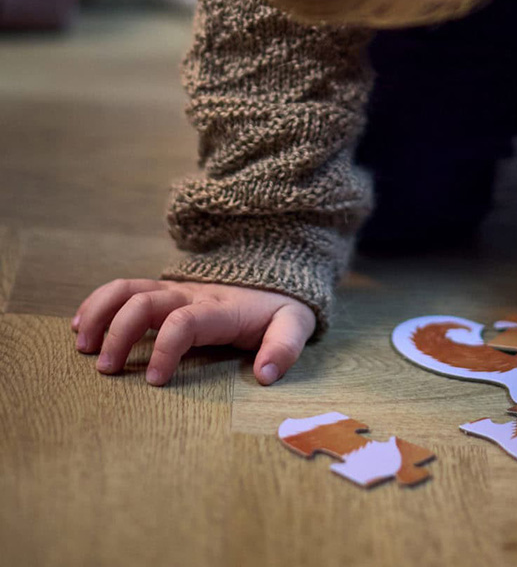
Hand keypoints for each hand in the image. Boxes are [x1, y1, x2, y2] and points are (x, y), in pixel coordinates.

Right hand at [72, 279, 315, 386]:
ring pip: (129, 288)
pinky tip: (82, 326)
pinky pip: (126, 288)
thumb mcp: (295, 324)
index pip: (185, 321)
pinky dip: (99, 303)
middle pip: (146, 301)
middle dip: (120, 333)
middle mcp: (193, 295)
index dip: (165, 348)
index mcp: (222, 309)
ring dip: (101, 312)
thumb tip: (265, 375)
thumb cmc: (280, 308)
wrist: (276, 275)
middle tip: (106, 370)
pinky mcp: (165, 291)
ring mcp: (176, 290)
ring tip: (83, 346)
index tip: (155, 381)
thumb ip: (284, 347)